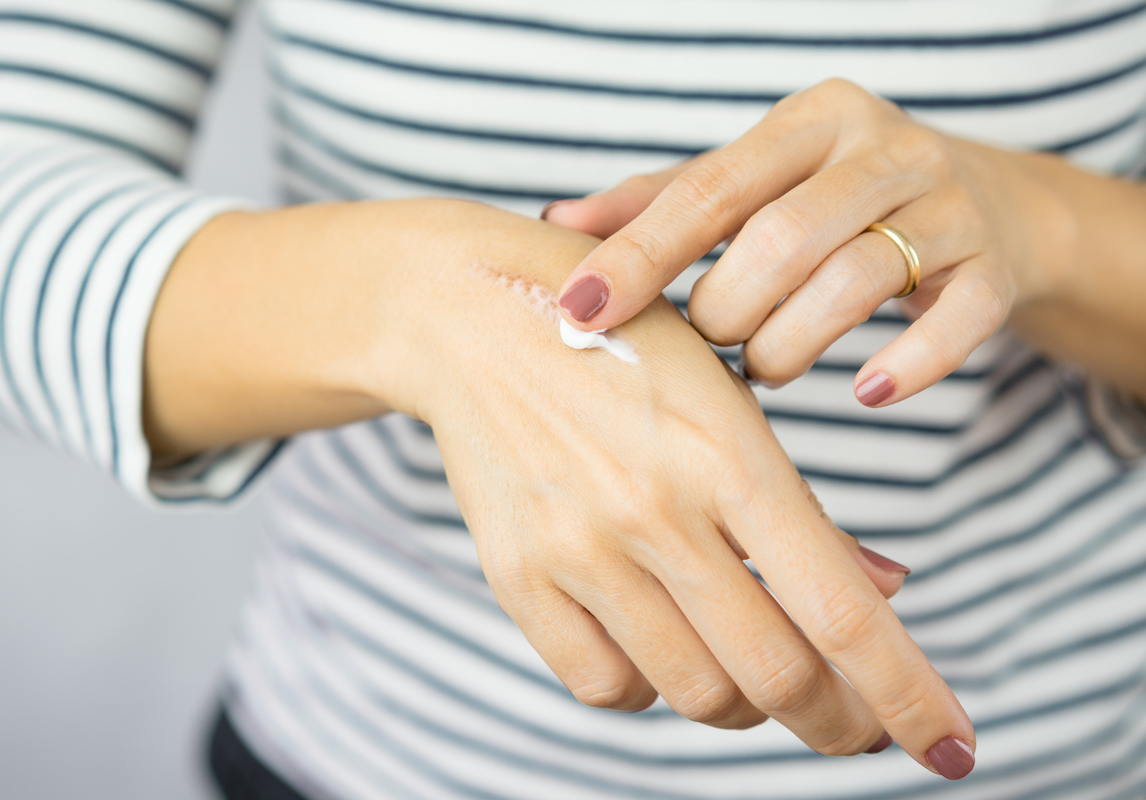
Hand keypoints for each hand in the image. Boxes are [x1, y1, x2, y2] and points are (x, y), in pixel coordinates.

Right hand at [381, 202, 972, 776]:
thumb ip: (803, 506)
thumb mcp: (727, 396)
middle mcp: (654, 512)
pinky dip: (651, 691)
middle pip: (777, 676)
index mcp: (728, 455)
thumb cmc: (622, 346)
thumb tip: (885, 593)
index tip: (951, 748)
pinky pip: (605, 687)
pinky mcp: (517, 576)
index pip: (842, 612)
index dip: (909, 694)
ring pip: (696, 694)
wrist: (472, 318)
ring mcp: (578, 551)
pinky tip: (662, 651)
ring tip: (754, 674)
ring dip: (746, 705)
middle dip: (841, 722)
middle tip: (857, 726)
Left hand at [548, 79, 1071, 406]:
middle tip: (709, 344)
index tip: (580, 309)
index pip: (709, 189)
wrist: (989, 202)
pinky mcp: (995, 267)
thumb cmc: (834, 199)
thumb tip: (559, 227)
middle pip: (783, 237)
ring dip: (790, 344)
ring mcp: (947, 205)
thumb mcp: (754, 184)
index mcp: (808, 121)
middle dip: (725, 310)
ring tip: (763, 366)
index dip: (640, 253)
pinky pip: (956, 321)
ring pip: (857, 279)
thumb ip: (663, 203)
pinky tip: (867, 392)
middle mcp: (880, 149)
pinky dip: (908, 365)